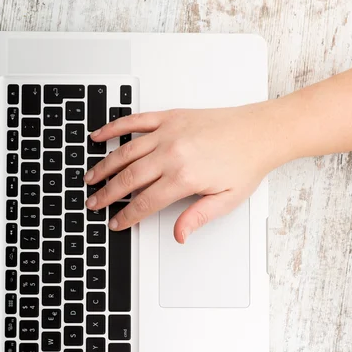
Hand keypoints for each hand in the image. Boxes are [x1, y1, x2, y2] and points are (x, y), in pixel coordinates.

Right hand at [84, 102, 292, 242]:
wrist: (260, 132)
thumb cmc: (246, 164)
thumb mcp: (226, 200)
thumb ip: (198, 217)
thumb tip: (179, 235)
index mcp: (184, 177)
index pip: (145, 202)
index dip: (127, 216)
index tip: (115, 223)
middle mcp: (172, 153)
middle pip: (129, 178)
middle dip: (107, 194)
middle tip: (93, 204)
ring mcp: (168, 133)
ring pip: (125, 152)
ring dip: (104, 166)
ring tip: (90, 178)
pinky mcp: (170, 117)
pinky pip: (134, 121)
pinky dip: (114, 128)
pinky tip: (99, 136)